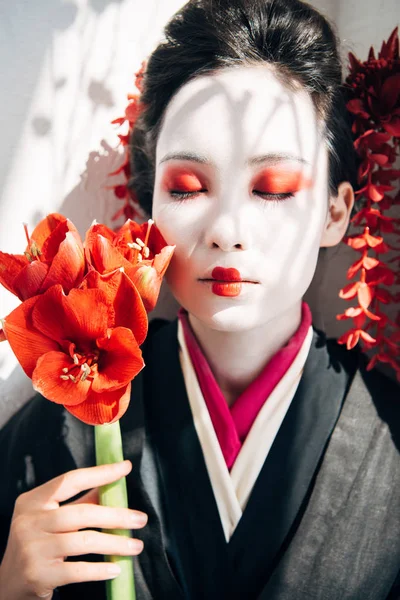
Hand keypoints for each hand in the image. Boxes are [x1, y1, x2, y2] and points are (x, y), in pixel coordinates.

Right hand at [0, 460, 146, 598]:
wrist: (7, 585)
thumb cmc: (35, 544)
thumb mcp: (47, 518)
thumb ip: (77, 502)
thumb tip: (110, 486)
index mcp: (32, 501)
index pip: (70, 480)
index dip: (100, 473)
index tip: (125, 467)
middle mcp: (29, 522)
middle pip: (82, 513)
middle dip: (116, 515)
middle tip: (140, 519)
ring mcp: (33, 549)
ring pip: (84, 541)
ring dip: (115, 543)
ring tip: (135, 545)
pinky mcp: (39, 575)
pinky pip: (78, 570)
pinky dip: (100, 569)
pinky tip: (116, 568)